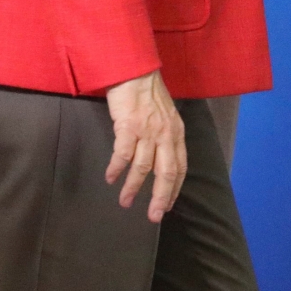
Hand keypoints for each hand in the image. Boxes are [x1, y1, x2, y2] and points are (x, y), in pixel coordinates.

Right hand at [105, 70, 185, 221]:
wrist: (135, 73)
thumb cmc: (148, 95)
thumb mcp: (166, 117)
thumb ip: (165, 138)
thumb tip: (158, 162)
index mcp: (177, 133)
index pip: (180, 168)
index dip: (174, 189)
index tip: (167, 206)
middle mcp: (166, 135)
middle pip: (166, 173)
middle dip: (160, 198)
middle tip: (153, 217)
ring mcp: (148, 131)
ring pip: (143, 168)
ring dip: (133, 188)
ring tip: (124, 202)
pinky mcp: (129, 127)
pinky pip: (123, 154)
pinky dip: (116, 169)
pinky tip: (110, 178)